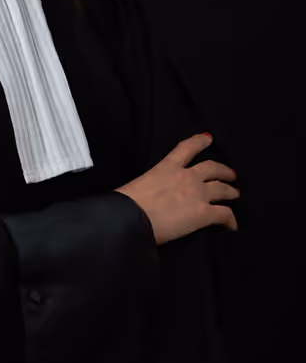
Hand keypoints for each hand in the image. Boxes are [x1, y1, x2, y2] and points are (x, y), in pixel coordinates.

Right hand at [114, 132, 239, 245]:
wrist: (132, 217)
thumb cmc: (128, 202)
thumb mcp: (140, 183)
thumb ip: (152, 183)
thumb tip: (152, 193)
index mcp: (167, 166)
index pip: (187, 148)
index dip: (200, 141)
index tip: (208, 138)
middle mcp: (186, 176)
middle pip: (212, 168)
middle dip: (223, 170)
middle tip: (230, 174)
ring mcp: (197, 194)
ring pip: (222, 189)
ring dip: (230, 191)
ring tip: (234, 193)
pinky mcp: (203, 213)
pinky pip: (223, 214)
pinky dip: (230, 219)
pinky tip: (232, 225)